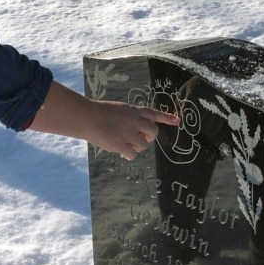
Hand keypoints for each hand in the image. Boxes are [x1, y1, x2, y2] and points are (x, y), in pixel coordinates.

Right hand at [28, 81, 180, 160]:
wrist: (86, 117)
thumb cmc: (99, 113)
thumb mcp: (118, 110)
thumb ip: (130, 119)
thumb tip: (138, 136)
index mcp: (134, 110)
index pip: (154, 113)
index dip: (167, 118)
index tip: (177, 121)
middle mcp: (135, 120)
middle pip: (153, 132)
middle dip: (147, 137)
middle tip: (136, 138)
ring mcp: (128, 132)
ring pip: (143, 145)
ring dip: (135, 146)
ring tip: (123, 143)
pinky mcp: (121, 144)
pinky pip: (133, 154)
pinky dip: (128, 154)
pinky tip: (120, 151)